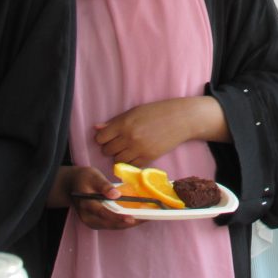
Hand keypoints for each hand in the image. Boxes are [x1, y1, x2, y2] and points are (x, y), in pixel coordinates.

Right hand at [62, 165, 139, 229]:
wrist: (72, 185)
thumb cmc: (84, 178)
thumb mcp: (93, 176)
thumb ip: (104, 185)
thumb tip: (116, 194)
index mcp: (87, 205)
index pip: (104, 213)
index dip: (119, 217)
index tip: (133, 218)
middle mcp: (88, 218)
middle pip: (111, 224)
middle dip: (130, 222)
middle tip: (147, 218)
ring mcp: (92, 222)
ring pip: (113, 226)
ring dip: (129, 223)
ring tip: (145, 218)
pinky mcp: (97, 222)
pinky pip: (112, 224)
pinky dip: (124, 222)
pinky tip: (136, 217)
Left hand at [94, 97, 220, 167]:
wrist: (180, 119)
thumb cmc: (157, 111)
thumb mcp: (135, 111)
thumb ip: (115, 122)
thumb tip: (96, 128)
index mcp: (124, 123)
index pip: (100, 138)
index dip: (103, 138)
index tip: (109, 136)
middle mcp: (129, 137)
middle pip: (107, 151)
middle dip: (110, 148)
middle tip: (119, 143)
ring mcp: (139, 149)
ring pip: (117, 160)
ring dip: (119, 156)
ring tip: (127, 149)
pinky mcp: (148, 158)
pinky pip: (131, 166)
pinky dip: (131, 162)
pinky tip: (135, 154)